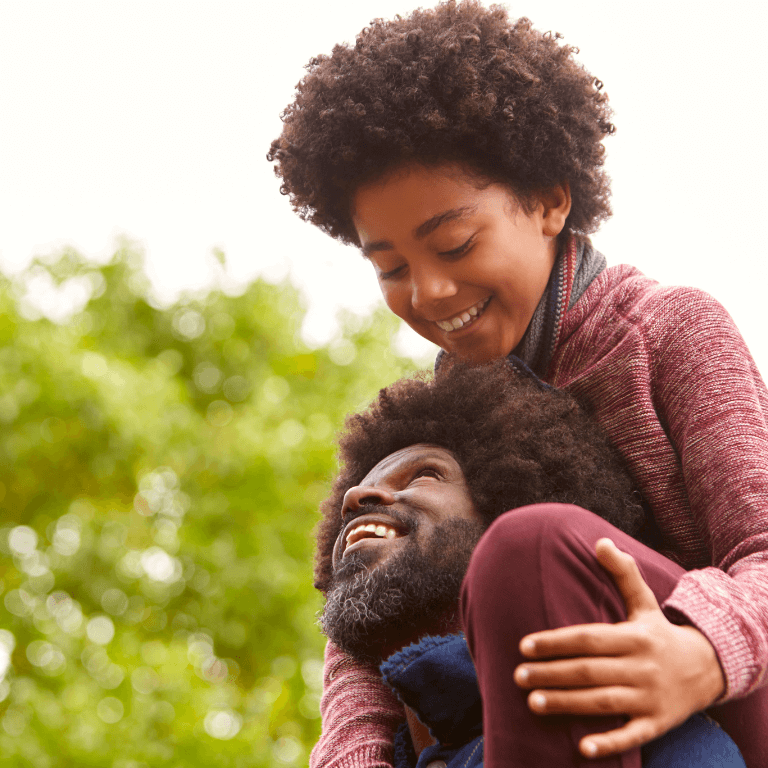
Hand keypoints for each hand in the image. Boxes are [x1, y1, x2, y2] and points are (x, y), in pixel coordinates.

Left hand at [513, 538, 725, 758]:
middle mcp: (641, 667)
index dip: (555, 642)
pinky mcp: (657, 723)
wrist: (709, 668)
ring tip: (533, 703)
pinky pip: (632, 735)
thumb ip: (622, 572)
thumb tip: (600, 541)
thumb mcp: (645, 601)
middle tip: (518, 676)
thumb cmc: (660, 632)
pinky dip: (609, 743)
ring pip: (603, 702)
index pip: (588, 638)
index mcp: (634, 636)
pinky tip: (582, 749)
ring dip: (567, 704)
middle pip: (589, 671)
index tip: (524, 645)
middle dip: (551, 674)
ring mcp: (650, 697)